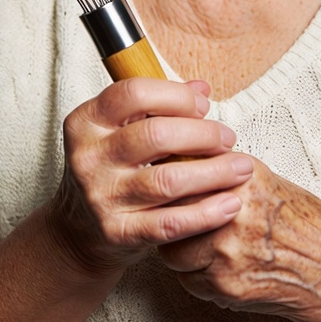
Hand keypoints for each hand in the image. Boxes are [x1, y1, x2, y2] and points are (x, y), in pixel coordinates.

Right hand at [47, 78, 254, 279]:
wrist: (78, 230)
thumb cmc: (111, 168)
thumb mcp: (122, 130)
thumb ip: (159, 105)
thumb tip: (202, 88)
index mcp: (86, 122)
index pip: (133, 93)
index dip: (176, 95)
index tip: (203, 105)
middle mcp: (88, 158)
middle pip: (156, 135)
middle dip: (203, 134)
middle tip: (227, 138)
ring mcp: (100, 197)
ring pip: (168, 180)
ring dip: (214, 172)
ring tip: (241, 167)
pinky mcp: (117, 233)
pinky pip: (170, 223)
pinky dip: (207, 213)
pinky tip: (230, 203)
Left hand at [157, 158, 320, 321]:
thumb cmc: (307, 225)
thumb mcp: (267, 182)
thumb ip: (226, 174)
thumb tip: (188, 164)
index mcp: (244, 179)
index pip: (184, 170)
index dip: (173, 175)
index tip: (168, 175)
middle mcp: (233, 213)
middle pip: (172, 208)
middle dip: (170, 210)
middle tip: (172, 209)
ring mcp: (226, 253)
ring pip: (172, 248)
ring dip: (179, 245)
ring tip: (196, 240)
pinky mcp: (225, 286)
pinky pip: (188, 279)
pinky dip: (194, 273)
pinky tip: (213, 264)